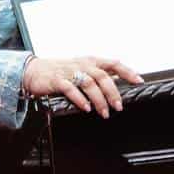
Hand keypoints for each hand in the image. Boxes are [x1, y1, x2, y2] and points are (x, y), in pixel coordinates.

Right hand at [22, 55, 142, 117]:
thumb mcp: (82, 68)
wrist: (34, 71)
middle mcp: (82, 65)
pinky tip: (86, 108)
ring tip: (104, 112)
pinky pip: (71, 89)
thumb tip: (118, 81)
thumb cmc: (61, 70)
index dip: (127, 72)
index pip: (114, 64)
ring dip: (99, 100)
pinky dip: (80, 99)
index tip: (139, 81)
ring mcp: (69, 72)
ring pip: (89, 84)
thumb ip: (98, 74)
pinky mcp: (57, 80)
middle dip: (113, 92)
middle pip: (103, 77)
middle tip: (119, 106)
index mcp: (91, 61)